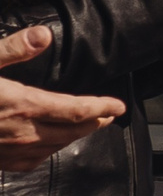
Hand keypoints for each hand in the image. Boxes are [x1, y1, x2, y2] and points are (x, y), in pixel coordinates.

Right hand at [0, 25, 123, 166]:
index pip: (78, 110)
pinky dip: (49, 150)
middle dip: (94, 122)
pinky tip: (48, 144)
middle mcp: (22, 132)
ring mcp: (9, 151)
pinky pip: (32, 161)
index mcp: (23, 104)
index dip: (103, 107)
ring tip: (86, 126)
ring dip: (75, 136)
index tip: (119, 105)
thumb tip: (45, 34)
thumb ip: (13, 49)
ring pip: (55, 147)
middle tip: (108, 113)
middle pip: (73, 131)